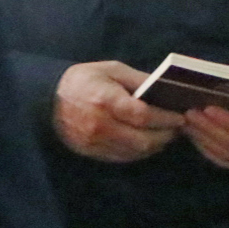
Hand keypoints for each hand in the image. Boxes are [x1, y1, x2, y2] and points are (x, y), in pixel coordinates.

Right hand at [53, 61, 183, 162]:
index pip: (144, 116)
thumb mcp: (113, 70)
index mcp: (105, 101)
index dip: (166, 119)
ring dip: (156, 145)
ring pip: (135, 152)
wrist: (47, 100)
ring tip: (167, 134)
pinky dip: (140, 151)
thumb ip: (140, 80)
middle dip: (166, 135)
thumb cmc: (84, 80)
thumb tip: (169, 88)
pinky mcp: (90, 152)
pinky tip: (148, 141)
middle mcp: (99, 125)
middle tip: (179, 127)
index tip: (181, 116)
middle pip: (143, 139)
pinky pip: (122, 157)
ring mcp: (93, 142)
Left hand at [183, 87, 228, 169]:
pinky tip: (195, 135)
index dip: (228, 121)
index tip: (209, 108)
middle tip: (190, 113)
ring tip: (188, 122)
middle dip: (209, 128)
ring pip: (226, 153)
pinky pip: (224, 160)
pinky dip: (206, 148)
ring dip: (204, 138)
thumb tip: (218, 86)